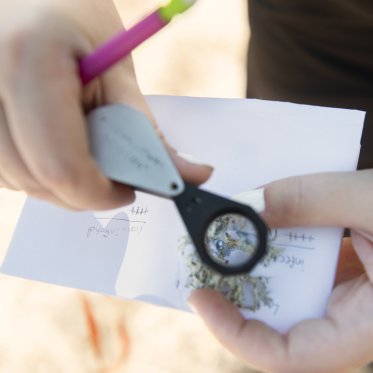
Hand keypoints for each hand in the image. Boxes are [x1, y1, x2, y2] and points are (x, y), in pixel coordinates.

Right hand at [0, 0, 211, 209]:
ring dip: (60, 182)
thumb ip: (148, 131)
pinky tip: (56, 144)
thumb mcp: (117, 69)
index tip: (125, 191)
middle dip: (83, 191)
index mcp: (30, 62)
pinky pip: (4, 168)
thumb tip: (190, 175)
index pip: (63, 166)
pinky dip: (36, 170)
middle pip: (37, 179)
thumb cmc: (75, 20)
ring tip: (83, 152)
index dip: (100, 193)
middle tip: (111, 177)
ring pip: (18, 180)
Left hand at [189, 170, 372, 372]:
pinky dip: (278, 243)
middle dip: (233, 290)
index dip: (235, 333)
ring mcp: (349, 294)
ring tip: (222, 233)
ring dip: (252, 262)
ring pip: (286, 288)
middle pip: (276, 319)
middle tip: (199, 257)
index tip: (199, 298)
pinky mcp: (347, 270)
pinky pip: (301, 263)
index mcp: (369, 327)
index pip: (288, 356)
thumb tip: (247, 205)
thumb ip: (309, 199)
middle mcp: (354, 318)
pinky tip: (262, 219)